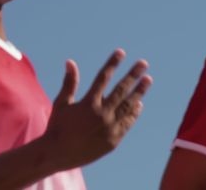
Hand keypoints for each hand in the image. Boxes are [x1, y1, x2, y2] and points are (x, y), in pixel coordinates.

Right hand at [40, 49, 150, 169]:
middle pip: (121, 90)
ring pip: (128, 106)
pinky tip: (139, 103)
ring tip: (148, 80)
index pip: (103, 78)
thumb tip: (70, 62)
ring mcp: (110, 127)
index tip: (120, 52)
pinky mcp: (114, 139)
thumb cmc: (57, 126)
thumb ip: (69, 82)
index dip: (112, 63)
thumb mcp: (62, 103)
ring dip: (139, 92)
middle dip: (133, 75)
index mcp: (88, 103)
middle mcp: (102, 114)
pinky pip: (128, 122)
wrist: (59, 153)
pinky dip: (134, 112)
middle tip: (143, 64)